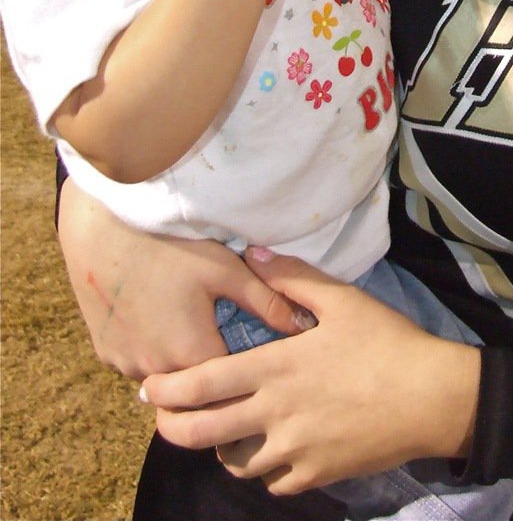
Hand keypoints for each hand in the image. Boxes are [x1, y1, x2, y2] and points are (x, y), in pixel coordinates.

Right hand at [57, 180, 304, 378]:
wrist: (103, 229)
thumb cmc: (172, 246)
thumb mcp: (226, 269)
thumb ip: (267, 301)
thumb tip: (305, 325)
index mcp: (192, 356)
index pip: (231, 384)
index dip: (247, 368)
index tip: (255, 347)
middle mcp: (155, 372)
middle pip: (196, 388)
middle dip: (214, 370)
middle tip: (222, 332)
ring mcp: (125, 366)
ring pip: (165, 378)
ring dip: (180, 362)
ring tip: (191, 323)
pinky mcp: (105, 355)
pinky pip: (137, 365)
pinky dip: (152, 352)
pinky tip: (161, 319)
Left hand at [141, 252, 481, 495]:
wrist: (431, 397)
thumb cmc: (387, 342)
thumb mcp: (342, 299)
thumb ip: (292, 279)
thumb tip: (252, 252)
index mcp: (277, 368)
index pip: (203, 383)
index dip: (168, 389)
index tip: (149, 388)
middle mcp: (276, 413)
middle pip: (203, 434)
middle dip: (174, 429)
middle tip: (165, 420)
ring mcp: (295, 450)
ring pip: (236, 464)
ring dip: (224, 449)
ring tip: (225, 434)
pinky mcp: (317, 474)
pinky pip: (274, 482)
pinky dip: (266, 469)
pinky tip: (274, 451)